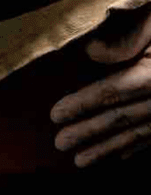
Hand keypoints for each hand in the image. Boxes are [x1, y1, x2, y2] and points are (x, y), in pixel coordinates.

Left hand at [50, 5, 149, 166]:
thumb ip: (128, 34)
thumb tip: (91, 52)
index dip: (81, 105)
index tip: (55, 115)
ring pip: (139, 133)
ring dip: (108, 148)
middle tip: (59, 144)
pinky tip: (121, 155)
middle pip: (122, 118)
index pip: (112, 92)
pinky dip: (137, 146)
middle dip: (89, 134)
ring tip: (80, 161)